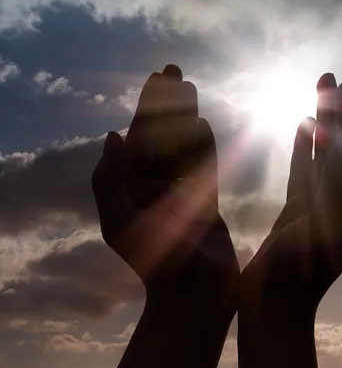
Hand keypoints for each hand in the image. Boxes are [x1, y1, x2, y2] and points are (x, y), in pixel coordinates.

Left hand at [92, 65, 237, 304]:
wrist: (192, 297)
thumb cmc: (154, 263)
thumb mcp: (120, 221)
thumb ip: (110, 179)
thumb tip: (112, 135)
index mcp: (130, 188)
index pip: (138, 137)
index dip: (147, 104)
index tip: (157, 77)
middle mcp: (153, 187)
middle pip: (160, 135)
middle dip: (167, 102)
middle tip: (174, 70)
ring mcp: (180, 194)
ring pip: (182, 145)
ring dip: (185, 116)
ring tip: (190, 88)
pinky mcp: (205, 203)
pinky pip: (203, 167)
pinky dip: (204, 145)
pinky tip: (204, 124)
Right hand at [240, 73, 341, 321]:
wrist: (273, 310)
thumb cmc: (295, 275)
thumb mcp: (320, 224)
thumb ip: (333, 181)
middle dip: (338, 112)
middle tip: (332, 77)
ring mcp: (321, 206)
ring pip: (322, 156)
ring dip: (321, 125)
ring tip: (316, 93)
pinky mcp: (299, 211)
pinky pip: (303, 171)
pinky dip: (302, 148)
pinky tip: (298, 127)